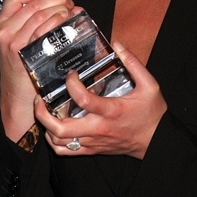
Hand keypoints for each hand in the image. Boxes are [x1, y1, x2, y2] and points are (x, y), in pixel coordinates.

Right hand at [0, 0, 76, 140]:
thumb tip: (67, 6)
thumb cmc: (25, 67)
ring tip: (70, 11)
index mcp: (4, 23)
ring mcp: (13, 42)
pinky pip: (42, 31)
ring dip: (59, 9)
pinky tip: (66, 22)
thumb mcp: (24, 40)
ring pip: (39, 15)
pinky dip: (57, 23)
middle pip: (33, 4)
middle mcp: (5, 31)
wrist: (19, 95)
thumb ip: (37, 23)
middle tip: (68, 2)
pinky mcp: (24, 53)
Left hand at [38, 43, 166, 159]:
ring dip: (46, 126)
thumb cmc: (152, 113)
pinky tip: (54, 128)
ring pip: (59, 141)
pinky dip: (54, 141)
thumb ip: (133, 63)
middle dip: (43, 113)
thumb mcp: (149, 85)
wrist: (156, 140)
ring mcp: (93, 141)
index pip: (83, 99)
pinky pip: (65, 151)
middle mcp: (98, 128)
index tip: (70, 75)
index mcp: (111, 111)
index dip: (71, 85)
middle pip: (61, 128)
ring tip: (44, 111)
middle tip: (41, 98)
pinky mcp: (92, 149)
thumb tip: (118, 45)